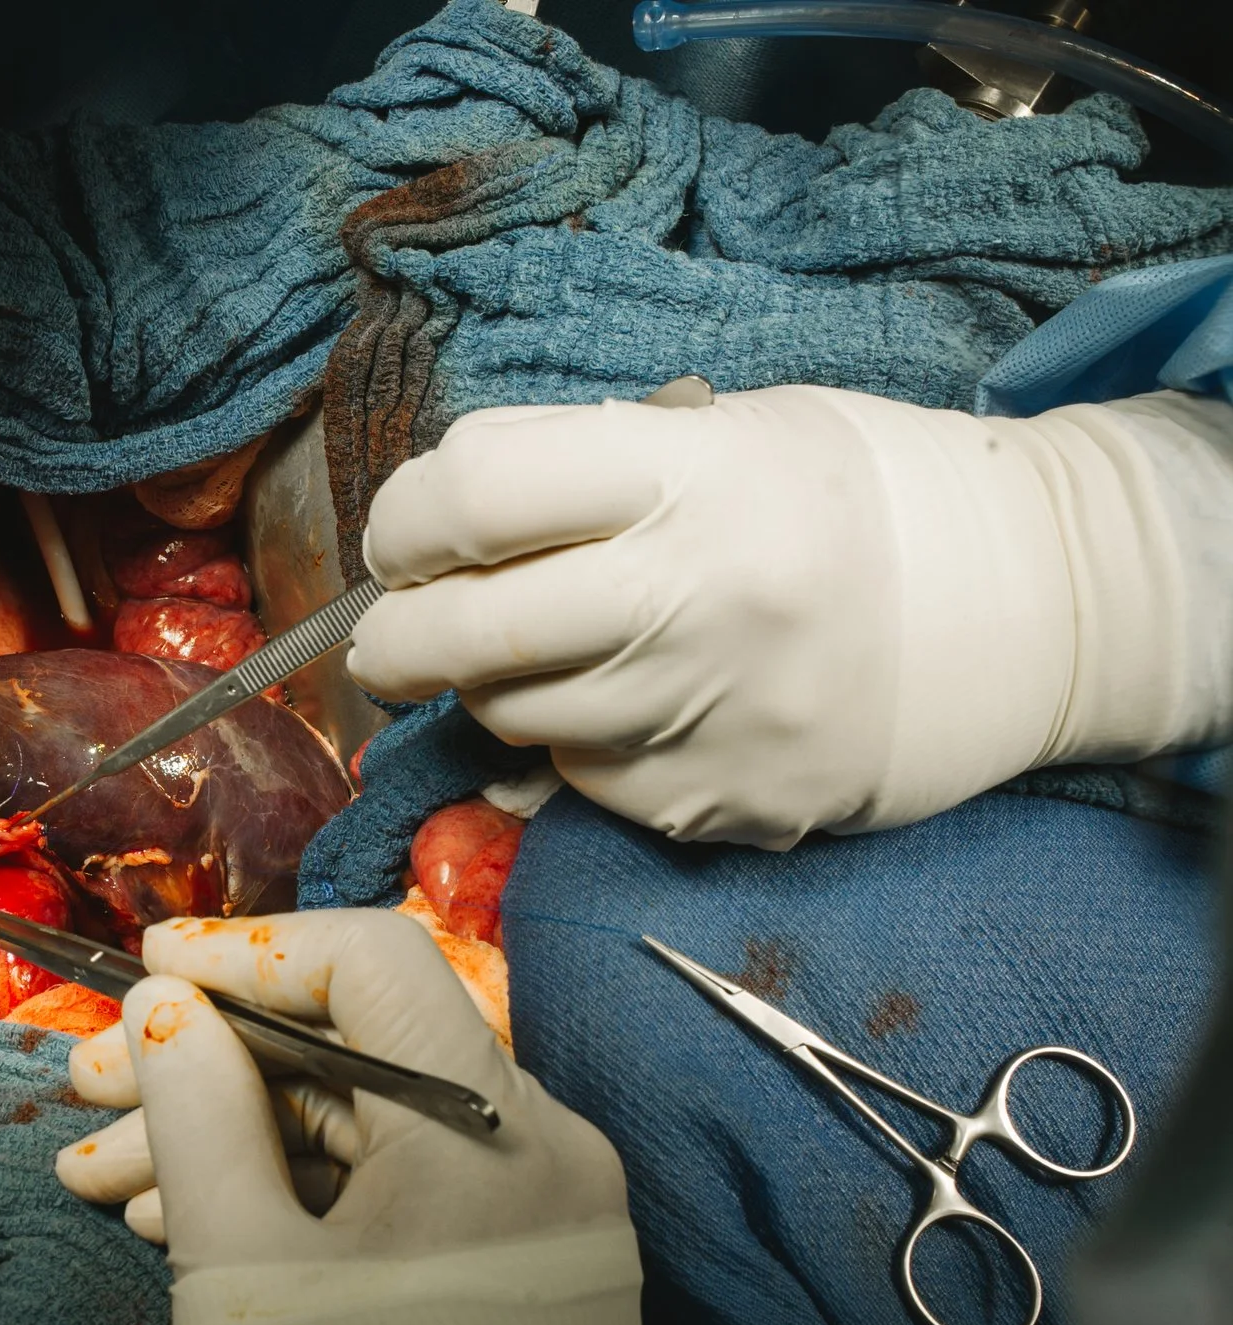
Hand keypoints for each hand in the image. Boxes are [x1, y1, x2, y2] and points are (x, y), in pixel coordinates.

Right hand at [61, 911, 728, 1324]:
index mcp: (491, 1128)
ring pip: (366, 1119)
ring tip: (103, 1181)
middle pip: (356, 1042)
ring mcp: (543, 1204)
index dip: (244, 953)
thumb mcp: (239, 1275)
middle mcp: (541, 1142)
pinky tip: (190, 1220)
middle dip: (207, 1062)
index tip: (144, 977)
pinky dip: (298, 1188)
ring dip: (233, 1134)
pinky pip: (403, 1182)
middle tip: (85, 1094)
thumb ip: (196, 1117)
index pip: (370, 961)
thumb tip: (169, 1006)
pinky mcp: (528, 1261)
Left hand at [349, 387, 1232, 847]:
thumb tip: (441, 522)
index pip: (473, 494)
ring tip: (557, 650)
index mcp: (686, 480)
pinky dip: (578, 744)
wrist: (1019, 611)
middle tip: (393, 630)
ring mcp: (699, 714)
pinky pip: (580, 778)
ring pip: (509, 715)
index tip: (406, 538)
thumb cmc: (851, 500)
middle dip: (394, 638)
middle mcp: (687, 600)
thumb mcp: (726, 433)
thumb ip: (584, 470)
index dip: (405, 519)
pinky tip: (641, 704)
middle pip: (456, 634)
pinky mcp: (711, 803)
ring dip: (495, 689)